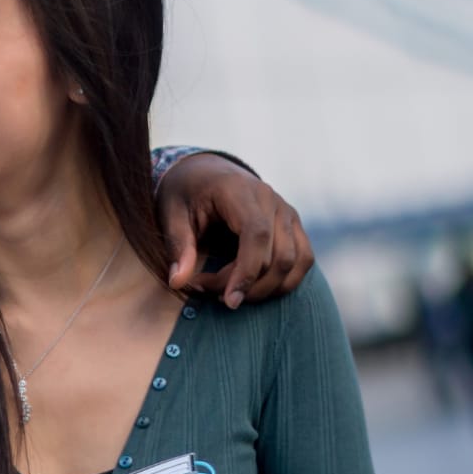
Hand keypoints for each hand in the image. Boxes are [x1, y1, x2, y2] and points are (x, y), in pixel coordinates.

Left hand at [157, 153, 311, 308]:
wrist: (205, 173)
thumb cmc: (186, 193)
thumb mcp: (170, 213)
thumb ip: (177, 245)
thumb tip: (178, 282)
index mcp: (240, 191)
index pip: (256, 234)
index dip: (246, 271)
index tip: (228, 300)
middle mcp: (272, 200)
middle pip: (279, 255)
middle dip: (248, 285)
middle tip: (212, 294)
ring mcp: (287, 212)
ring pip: (295, 261)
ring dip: (267, 288)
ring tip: (230, 294)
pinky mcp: (293, 226)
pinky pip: (302, 260)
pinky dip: (281, 281)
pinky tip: (251, 288)